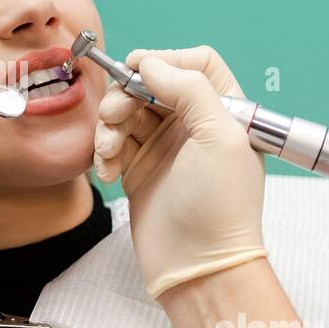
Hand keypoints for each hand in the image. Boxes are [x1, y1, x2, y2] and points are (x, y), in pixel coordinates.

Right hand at [93, 46, 266, 298]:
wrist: (197, 267)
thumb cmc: (220, 206)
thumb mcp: (219, 136)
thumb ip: (190, 88)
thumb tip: (152, 63)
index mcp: (223, 110)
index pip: (196, 63)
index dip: (166, 60)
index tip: (138, 69)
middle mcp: (193, 125)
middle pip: (151, 84)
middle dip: (126, 94)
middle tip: (115, 115)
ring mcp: (165, 147)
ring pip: (127, 111)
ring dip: (110, 125)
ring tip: (109, 151)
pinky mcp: (139, 170)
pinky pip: (113, 143)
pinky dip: (104, 152)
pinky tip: (108, 172)